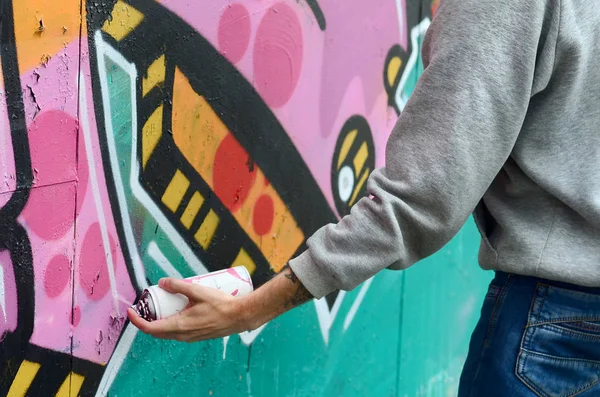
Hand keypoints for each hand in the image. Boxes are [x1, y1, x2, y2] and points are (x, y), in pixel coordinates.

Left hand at [128, 265, 313, 341]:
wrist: (240, 316)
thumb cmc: (222, 304)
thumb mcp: (198, 291)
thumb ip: (179, 285)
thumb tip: (162, 282)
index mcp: (179, 326)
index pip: (150, 328)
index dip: (136, 320)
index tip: (131, 310)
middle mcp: (183, 335)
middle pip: (157, 331)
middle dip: (147, 319)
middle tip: (146, 304)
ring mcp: (190, 337)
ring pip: (167, 332)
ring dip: (160, 321)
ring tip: (161, 305)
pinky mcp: (196, 335)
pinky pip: (177, 331)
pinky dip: (171, 323)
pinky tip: (177, 310)